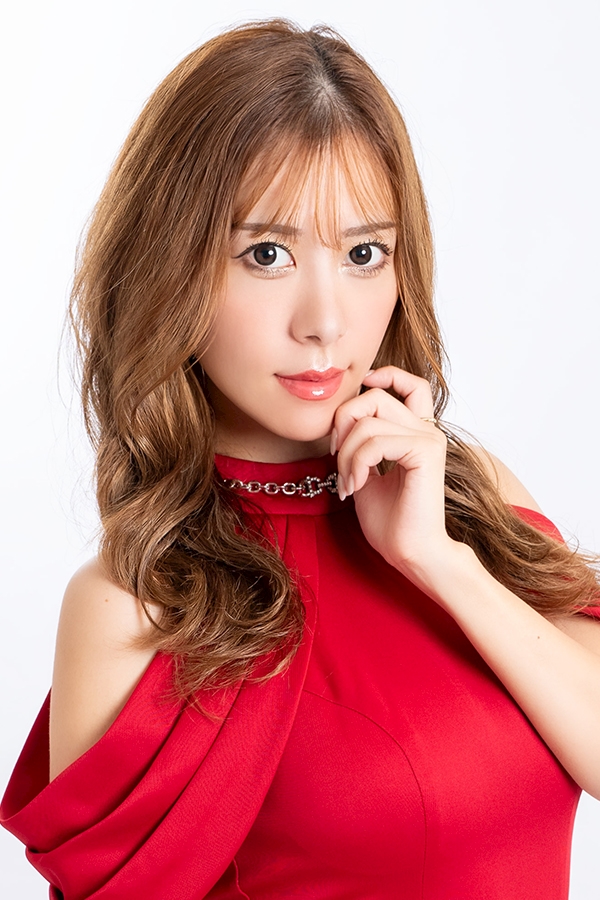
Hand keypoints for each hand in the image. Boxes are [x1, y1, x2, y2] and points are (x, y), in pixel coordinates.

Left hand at [332, 366, 459, 589]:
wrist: (410, 554)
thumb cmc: (391, 521)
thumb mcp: (366, 473)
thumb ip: (360, 444)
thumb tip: (340, 421)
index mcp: (417, 433)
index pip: (411, 384)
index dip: (384, 375)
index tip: (356, 394)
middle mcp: (427, 431)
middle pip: (374, 397)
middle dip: (343, 424)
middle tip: (336, 460)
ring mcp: (429, 440)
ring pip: (369, 421)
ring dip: (346, 453)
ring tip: (347, 482)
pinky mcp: (426, 452)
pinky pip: (376, 441)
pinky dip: (356, 463)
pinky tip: (355, 486)